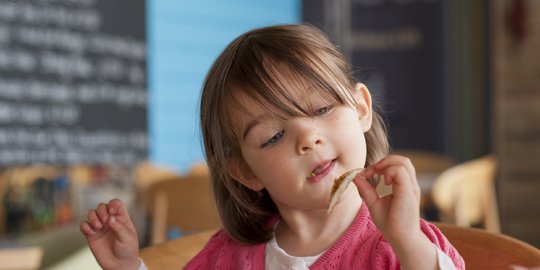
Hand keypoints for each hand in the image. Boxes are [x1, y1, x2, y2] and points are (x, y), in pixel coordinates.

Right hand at [80, 199, 139, 269]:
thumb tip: (110, 218)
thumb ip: (119, 227)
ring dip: (92, 217)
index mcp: (121, 218)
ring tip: (98, 227)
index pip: (116, 203)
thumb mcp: (128, 238)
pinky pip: (84, 225)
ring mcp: (100, 227)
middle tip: (104, 222)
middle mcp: (110, 220)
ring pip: (91, 213)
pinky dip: (85, 226)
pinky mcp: (91, 235)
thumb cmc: (127, 250)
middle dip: (101, 211)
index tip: (112, 212)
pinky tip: (91, 233)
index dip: (112, 204)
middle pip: (102, 206)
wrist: (119, 264)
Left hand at [354, 155, 435, 269]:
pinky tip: (385, 183)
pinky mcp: (409, 191)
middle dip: (384, 161)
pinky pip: (401, 171)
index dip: (379, 165)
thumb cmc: (390, 223)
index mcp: (403, 186)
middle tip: (372, 171)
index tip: (366, 174)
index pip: (396, 165)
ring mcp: (411, 186)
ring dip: (387, 164)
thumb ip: (366, 189)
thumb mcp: (373, 203)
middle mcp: (409, 184)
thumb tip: (356, 176)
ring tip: (379, 175)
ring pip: (404, 161)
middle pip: (402, 159)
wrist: (400, 238)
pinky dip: (389, 172)